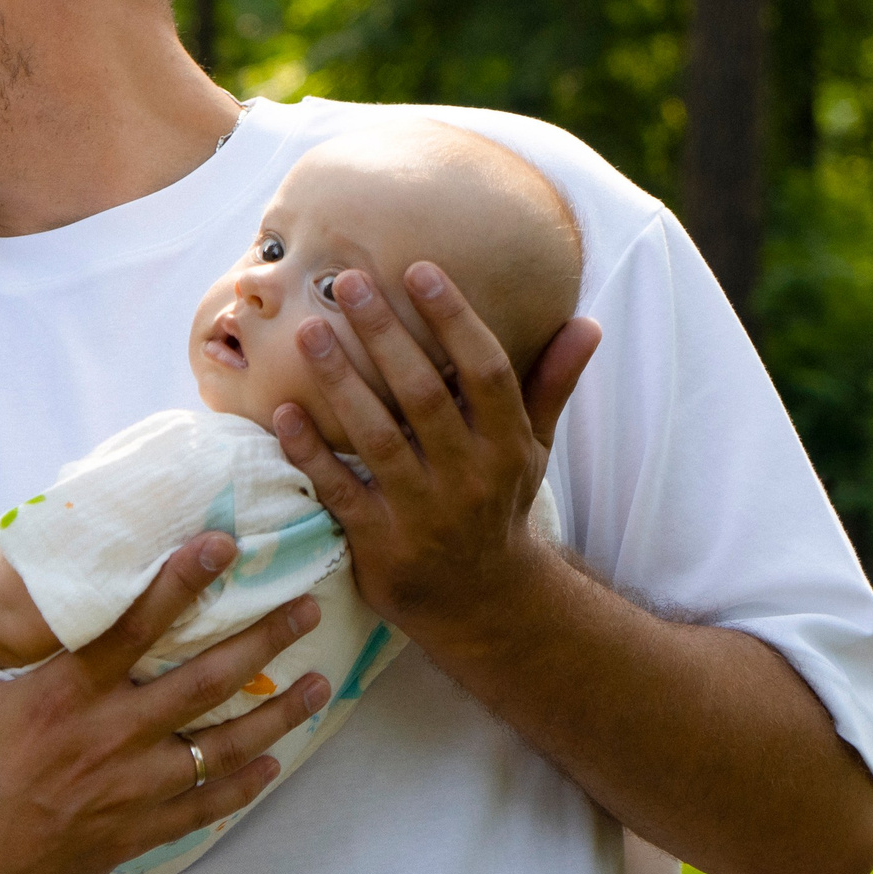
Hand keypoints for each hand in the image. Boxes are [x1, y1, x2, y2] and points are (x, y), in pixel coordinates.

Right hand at [0, 535, 331, 873]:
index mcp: (63, 695)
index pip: (136, 625)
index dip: (181, 581)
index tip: (222, 545)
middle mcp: (109, 738)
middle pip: (205, 681)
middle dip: (262, 640)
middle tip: (307, 607)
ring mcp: (129, 791)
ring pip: (221, 747)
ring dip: (275, 714)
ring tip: (318, 684)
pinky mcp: (132, 835)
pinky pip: (205, 808)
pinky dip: (244, 785)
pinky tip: (274, 763)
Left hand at [274, 260, 599, 649]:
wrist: (481, 602)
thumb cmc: (499, 504)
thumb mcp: (532, 449)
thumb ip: (550, 384)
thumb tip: (587, 322)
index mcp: (507, 445)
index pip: (486, 371)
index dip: (455, 319)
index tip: (419, 270)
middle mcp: (470, 476)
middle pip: (424, 394)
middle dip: (386, 334)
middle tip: (348, 280)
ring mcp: (423, 512)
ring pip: (378, 437)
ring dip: (341, 382)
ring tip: (309, 331)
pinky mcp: (380, 543)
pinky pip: (339, 489)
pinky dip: (311, 451)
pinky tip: (284, 411)